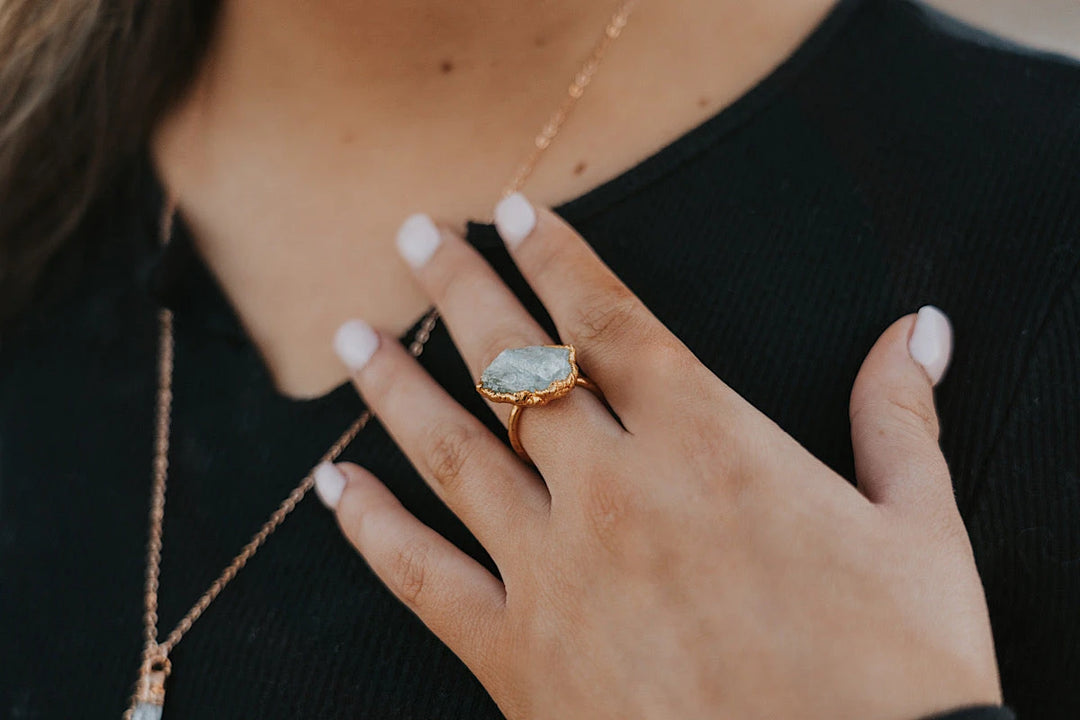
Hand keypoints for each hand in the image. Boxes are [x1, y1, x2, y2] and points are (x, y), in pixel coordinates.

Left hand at [315, 194, 1001, 719]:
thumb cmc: (896, 674)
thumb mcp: (918, 534)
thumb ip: (900, 420)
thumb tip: (917, 331)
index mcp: (708, 446)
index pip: (610, 320)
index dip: (556, 257)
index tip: (513, 211)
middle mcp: (615, 492)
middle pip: (516, 365)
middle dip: (460, 291)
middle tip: (414, 235)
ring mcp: (556, 573)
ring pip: (452, 452)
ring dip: (394, 385)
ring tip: (350, 334)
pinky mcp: (518, 657)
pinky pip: (422, 577)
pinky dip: (370, 528)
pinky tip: (334, 486)